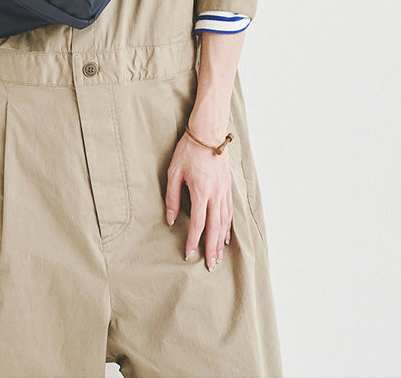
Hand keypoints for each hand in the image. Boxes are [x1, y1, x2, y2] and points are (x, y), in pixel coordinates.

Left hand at [164, 130, 232, 270]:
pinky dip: (228, 226)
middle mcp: (216, 195)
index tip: (189, 255)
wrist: (209, 132)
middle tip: (211, 266)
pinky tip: (227, 236)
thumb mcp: (174, 171)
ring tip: (219, 257)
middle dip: (212, 249)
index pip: (197, 224)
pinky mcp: (228, 187)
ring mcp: (224, 191)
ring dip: (221, 241)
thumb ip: (172, 197)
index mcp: (201, 192)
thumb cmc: (189, 150)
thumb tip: (170, 219)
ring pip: (224, 222)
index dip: (193, 242)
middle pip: (215, 228)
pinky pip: (229, 212)